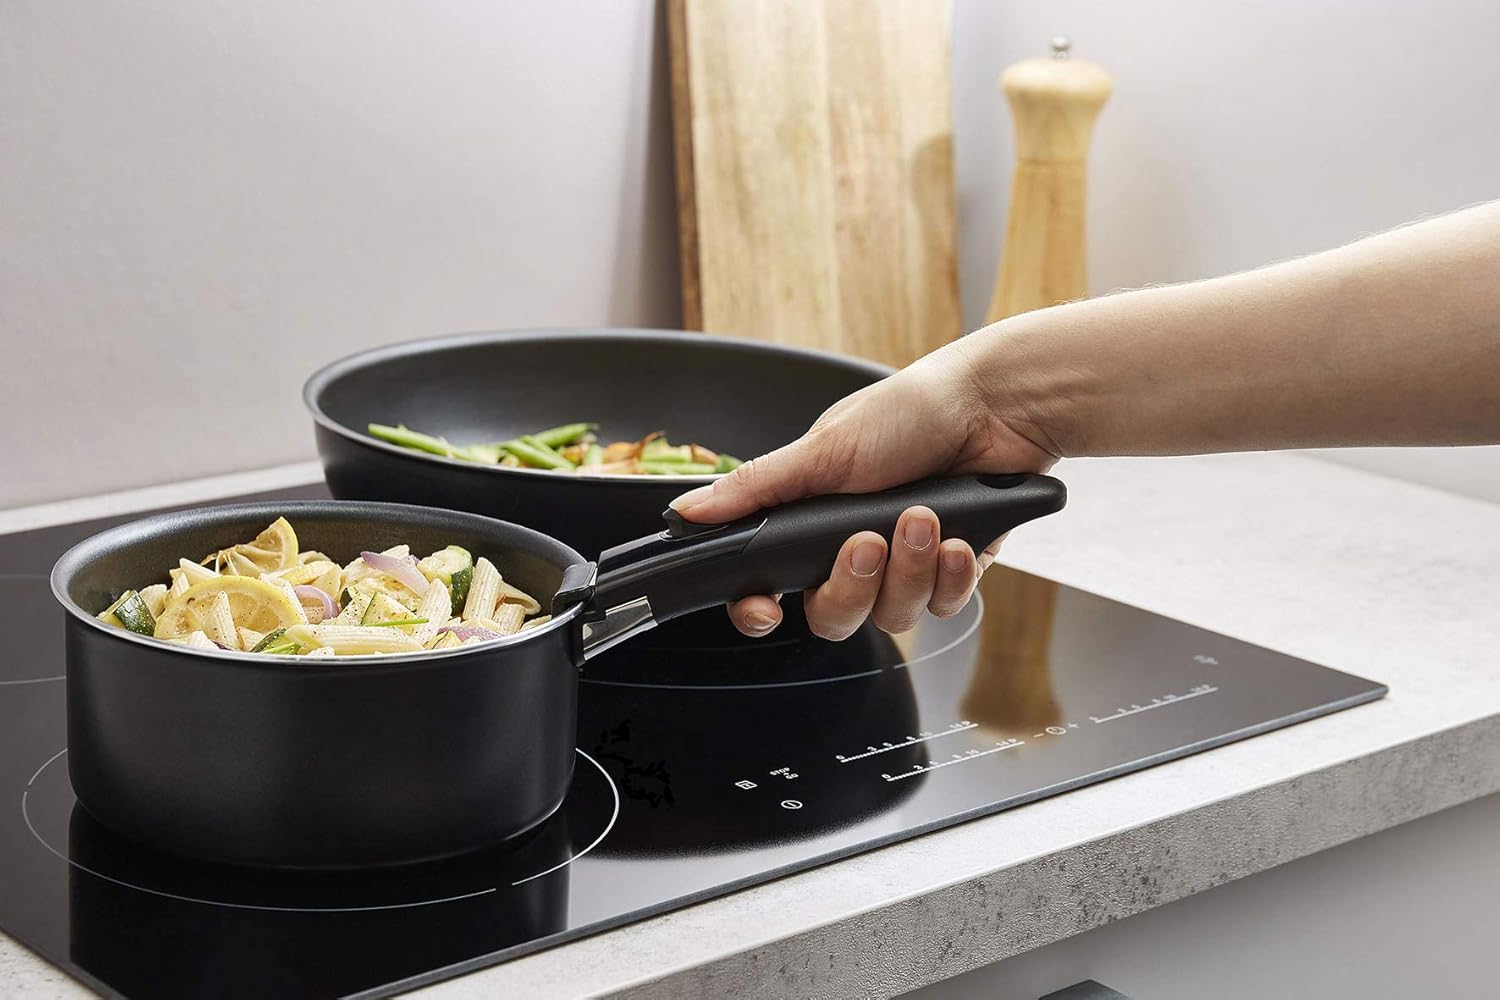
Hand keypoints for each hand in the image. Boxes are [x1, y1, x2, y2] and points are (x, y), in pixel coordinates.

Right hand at [669, 338, 1056, 638]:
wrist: (997, 405)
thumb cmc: (912, 410)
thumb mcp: (823, 449)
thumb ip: (755, 488)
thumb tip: (685, 513)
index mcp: (812, 520)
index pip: (770, 587)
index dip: (761, 609)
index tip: (767, 608)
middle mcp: (855, 548)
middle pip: (833, 615)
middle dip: (851, 585)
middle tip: (866, 542)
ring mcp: (907, 565)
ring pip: (892, 615)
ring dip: (908, 570)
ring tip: (924, 519)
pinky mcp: (956, 571)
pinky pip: (945, 604)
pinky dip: (951, 573)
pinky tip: (959, 538)